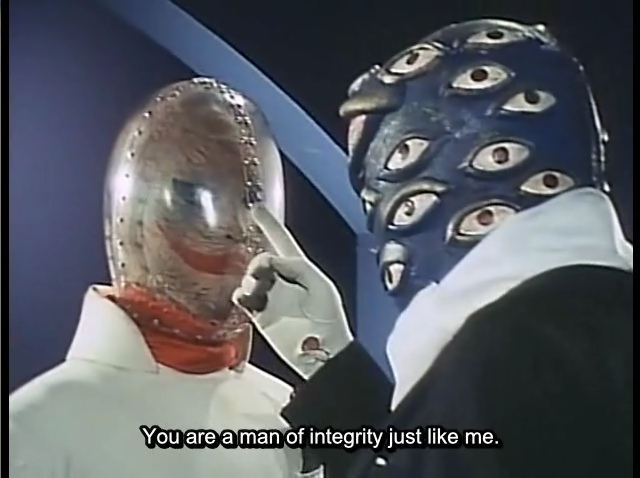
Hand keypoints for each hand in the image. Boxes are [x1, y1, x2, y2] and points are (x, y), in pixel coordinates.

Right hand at [233, 205, 352, 377]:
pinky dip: (242, 294)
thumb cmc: (327, 317)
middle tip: (261, 269)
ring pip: (251, 278)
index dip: (269, 224)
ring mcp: (270, 297)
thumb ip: (295, 266)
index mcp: (300, 269)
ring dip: (251, 278)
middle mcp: (283, 280)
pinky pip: (244, 299)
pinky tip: (245, 297)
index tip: (255, 207)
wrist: (321, 352)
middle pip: (262, 259)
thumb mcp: (318, 284)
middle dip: (258, 260)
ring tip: (256, 288)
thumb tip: (268, 260)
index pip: (282, 241)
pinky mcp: (260, 315)